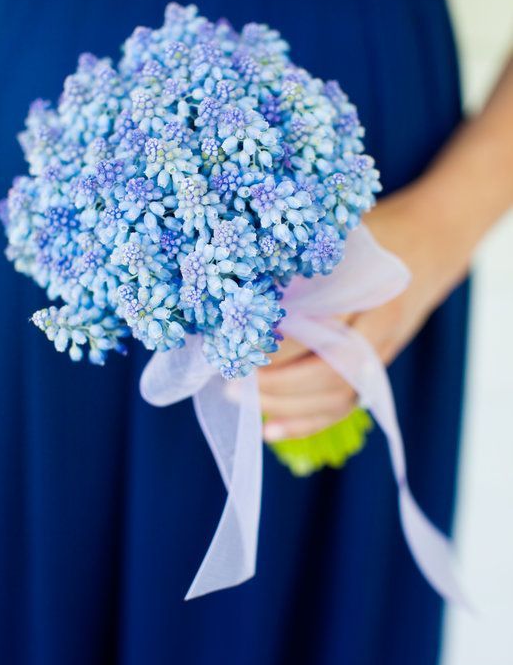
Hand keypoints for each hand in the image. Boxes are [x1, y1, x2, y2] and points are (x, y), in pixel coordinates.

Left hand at [258, 186, 468, 440]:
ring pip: (337, 397)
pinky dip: (307, 423)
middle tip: (233, 382)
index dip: (281, 346)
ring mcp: (384, 354)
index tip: (239, 346)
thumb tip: (241, 288)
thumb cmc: (376, 234)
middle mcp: (383, 327)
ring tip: (242, 401)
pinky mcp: (378, 371)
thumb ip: (306, 261)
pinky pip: (343, 406)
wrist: (429, 245)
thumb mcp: (343, 235)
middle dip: (278, 384)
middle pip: (332, 372)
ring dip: (287, 407)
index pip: (325, 328)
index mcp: (374, 288)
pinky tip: (271, 430)